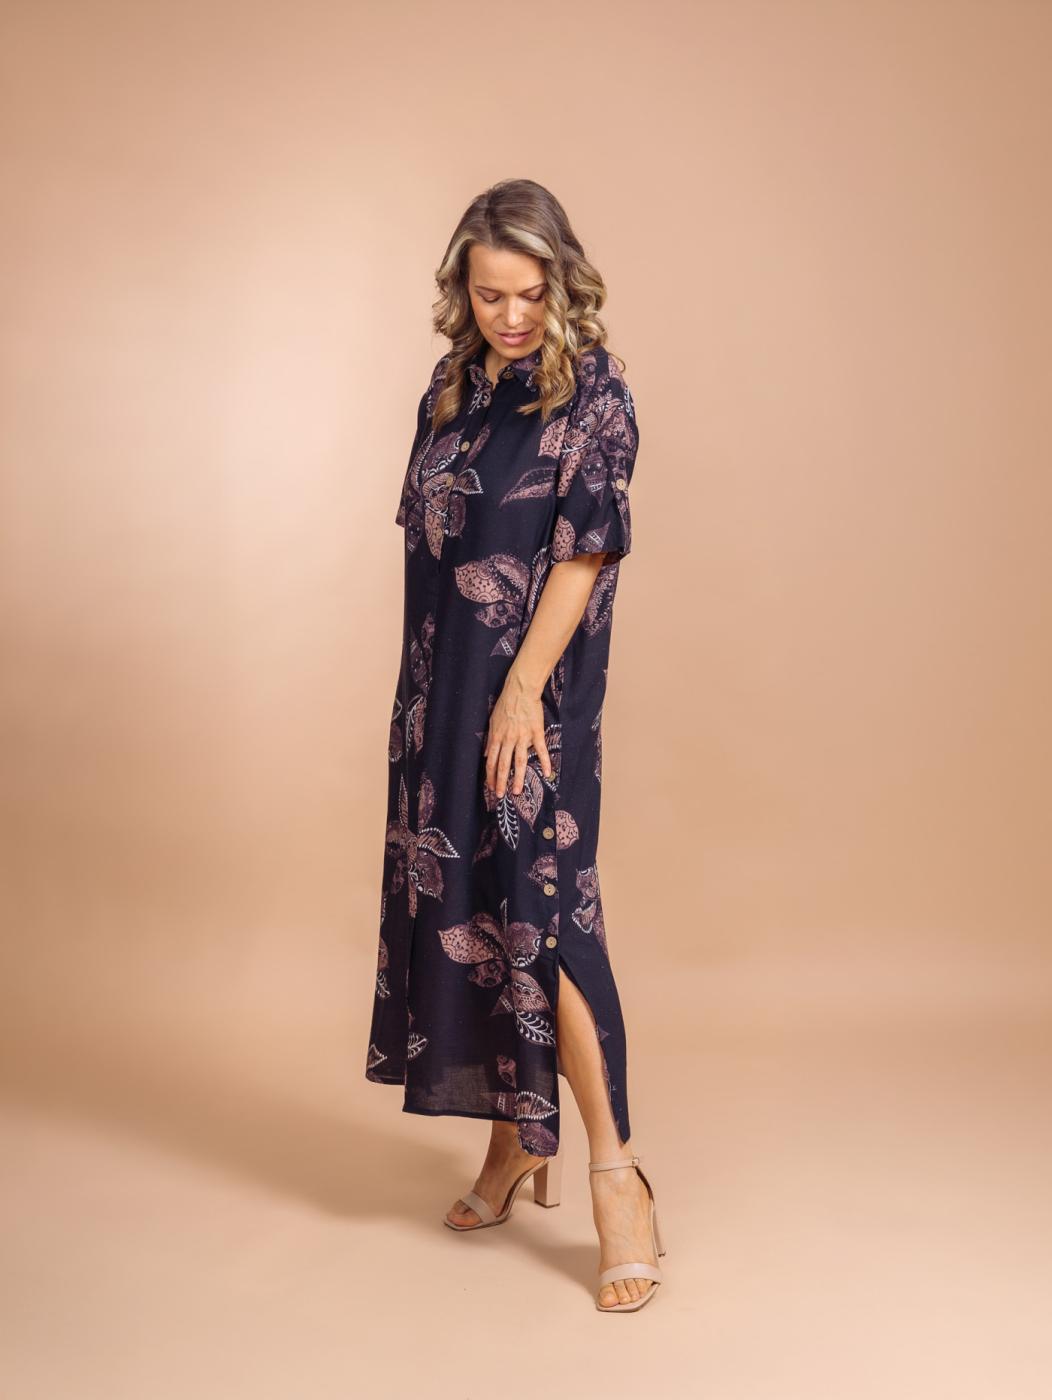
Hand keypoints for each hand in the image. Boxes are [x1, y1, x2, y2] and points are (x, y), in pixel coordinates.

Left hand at [484, 672, 552, 797]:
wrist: (520, 691)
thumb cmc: (505, 705)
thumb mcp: (492, 721)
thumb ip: (489, 739)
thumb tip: (484, 754)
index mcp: (497, 737)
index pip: (491, 761)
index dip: (490, 775)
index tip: (490, 787)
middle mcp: (508, 740)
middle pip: (503, 765)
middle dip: (500, 782)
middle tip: (500, 796)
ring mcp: (523, 737)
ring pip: (519, 762)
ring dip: (518, 778)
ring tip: (517, 792)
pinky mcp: (536, 733)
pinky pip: (541, 750)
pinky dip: (545, 762)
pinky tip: (548, 773)